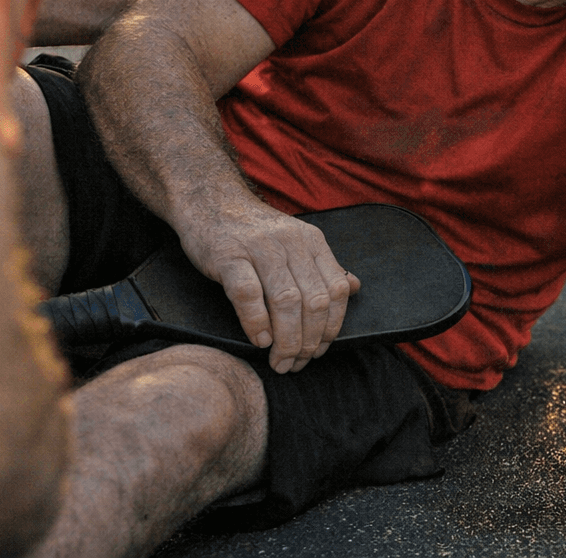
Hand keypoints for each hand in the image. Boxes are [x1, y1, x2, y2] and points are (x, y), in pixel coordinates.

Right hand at [177, 200, 359, 373]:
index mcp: (312, 242)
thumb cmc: (253, 231)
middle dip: (309, 341)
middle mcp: (291, 243)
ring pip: (286, 301)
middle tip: (297, 363)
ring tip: (280, 361)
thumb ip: (323, 266)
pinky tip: (260, 340)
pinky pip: (248, 294)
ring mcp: (260, 248)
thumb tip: (353, 288)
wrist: (211, 202)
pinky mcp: (228, 255)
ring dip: (286, 340)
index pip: (337, 290)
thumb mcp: (296, 241)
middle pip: (314, 301)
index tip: (320, 349)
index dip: (332, 327)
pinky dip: (257, 323)